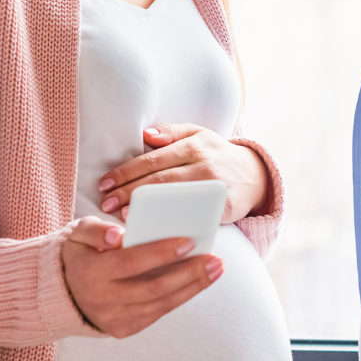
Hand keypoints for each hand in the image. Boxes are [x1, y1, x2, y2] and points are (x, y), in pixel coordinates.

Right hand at [61, 215, 222, 336]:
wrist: (63, 292)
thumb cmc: (79, 254)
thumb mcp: (77, 234)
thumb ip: (96, 230)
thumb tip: (117, 236)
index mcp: (90, 273)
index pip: (131, 262)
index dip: (161, 253)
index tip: (189, 241)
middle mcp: (102, 300)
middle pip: (153, 288)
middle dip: (188, 273)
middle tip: (215, 259)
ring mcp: (113, 319)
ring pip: (161, 304)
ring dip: (192, 287)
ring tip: (214, 269)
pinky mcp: (123, 329)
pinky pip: (158, 314)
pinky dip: (180, 297)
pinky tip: (197, 283)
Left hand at [99, 123, 268, 221]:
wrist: (256, 176)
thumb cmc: (216, 155)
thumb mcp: (197, 134)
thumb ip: (171, 132)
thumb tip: (145, 135)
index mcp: (193, 146)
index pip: (152, 160)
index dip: (126, 172)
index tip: (104, 183)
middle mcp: (203, 165)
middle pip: (159, 180)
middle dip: (129, 192)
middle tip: (106, 203)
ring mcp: (213, 188)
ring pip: (174, 199)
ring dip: (146, 208)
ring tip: (122, 216)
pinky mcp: (222, 209)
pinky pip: (192, 217)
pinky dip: (170, 223)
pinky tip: (153, 228)